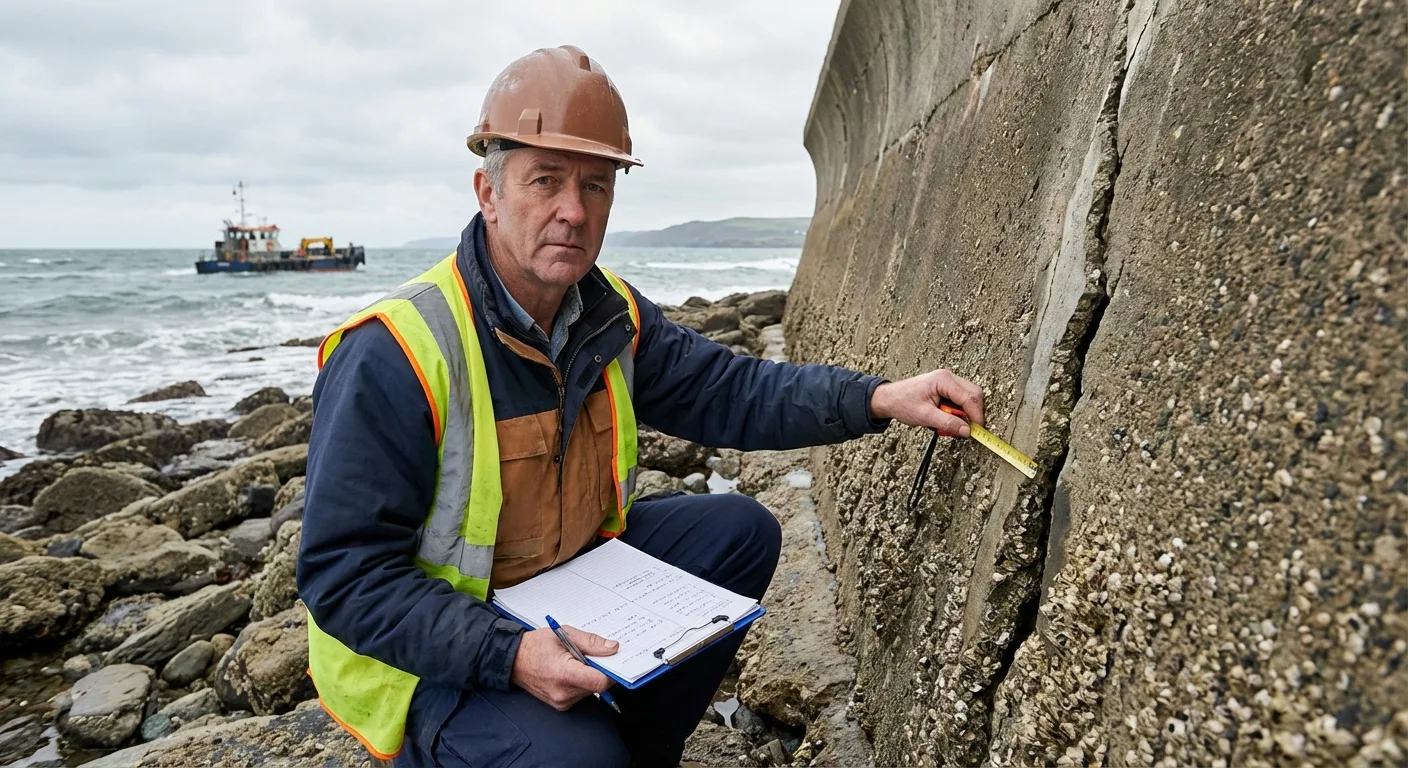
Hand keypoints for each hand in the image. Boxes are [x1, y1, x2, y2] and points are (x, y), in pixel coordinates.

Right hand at [510, 626, 616, 711]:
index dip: (612, 671)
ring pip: (591, 691)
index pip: (600, 682)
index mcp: (564, 674)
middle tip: (591, 655)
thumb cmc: (535, 645)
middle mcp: (563, 693)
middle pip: (597, 686)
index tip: (614, 660)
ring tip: (576, 661)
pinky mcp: (561, 705)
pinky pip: (581, 694)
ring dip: (590, 676)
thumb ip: (591, 643)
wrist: (512, 660)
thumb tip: (612, 648)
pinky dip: (581, 682)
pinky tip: (571, 670)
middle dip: (600, 670)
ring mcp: (562, 702)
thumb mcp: (564, 634)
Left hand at [870, 369, 984, 437]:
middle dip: (973, 414)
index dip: (976, 416)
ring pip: (969, 398)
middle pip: (974, 395)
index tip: (977, 431)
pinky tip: (945, 420)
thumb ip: (947, 423)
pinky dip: (958, 413)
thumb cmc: (901, 403)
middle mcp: (948, 378)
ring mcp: (948, 383)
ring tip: (948, 425)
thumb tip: (966, 431)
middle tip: (965, 430)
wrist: (888, 399)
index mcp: (943, 380)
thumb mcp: (924, 416)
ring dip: (964, 414)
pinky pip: (960, 401)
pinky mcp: (946, 390)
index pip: (969, 397)